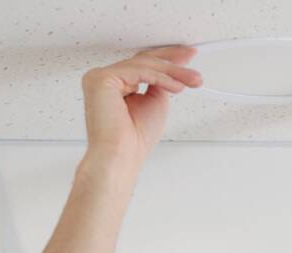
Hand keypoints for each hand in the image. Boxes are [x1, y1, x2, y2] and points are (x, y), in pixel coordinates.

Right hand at [81, 45, 202, 168]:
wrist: (122, 156)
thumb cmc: (135, 140)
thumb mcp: (155, 102)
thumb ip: (159, 82)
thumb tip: (171, 67)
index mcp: (115, 86)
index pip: (142, 65)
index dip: (166, 59)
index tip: (186, 56)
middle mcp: (105, 80)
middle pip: (142, 61)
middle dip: (172, 60)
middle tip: (192, 57)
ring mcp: (99, 78)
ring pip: (143, 65)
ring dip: (172, 71)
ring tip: (192, 80)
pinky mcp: (100, 80)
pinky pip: (138, 71)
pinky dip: (161, 77)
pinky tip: (177, 85)